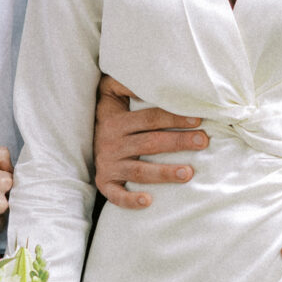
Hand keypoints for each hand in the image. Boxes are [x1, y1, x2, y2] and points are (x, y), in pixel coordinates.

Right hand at [94, 72, 208, 209]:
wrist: (78, 141)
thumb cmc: (106, 116)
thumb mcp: (108, 93)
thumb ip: (124, 83)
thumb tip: (145, 79)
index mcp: (116, 121)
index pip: (149, 118)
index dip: (173, 118)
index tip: (197, 119)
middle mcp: (112, 143)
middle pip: (150, 143)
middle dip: (178, 142)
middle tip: (203, 141)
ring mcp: (108, 165)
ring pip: (139, 170)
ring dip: (164, 173)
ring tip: (188, 173)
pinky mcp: (104, 183)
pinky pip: (116, 195)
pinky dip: (130, 200)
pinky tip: (148, 201)